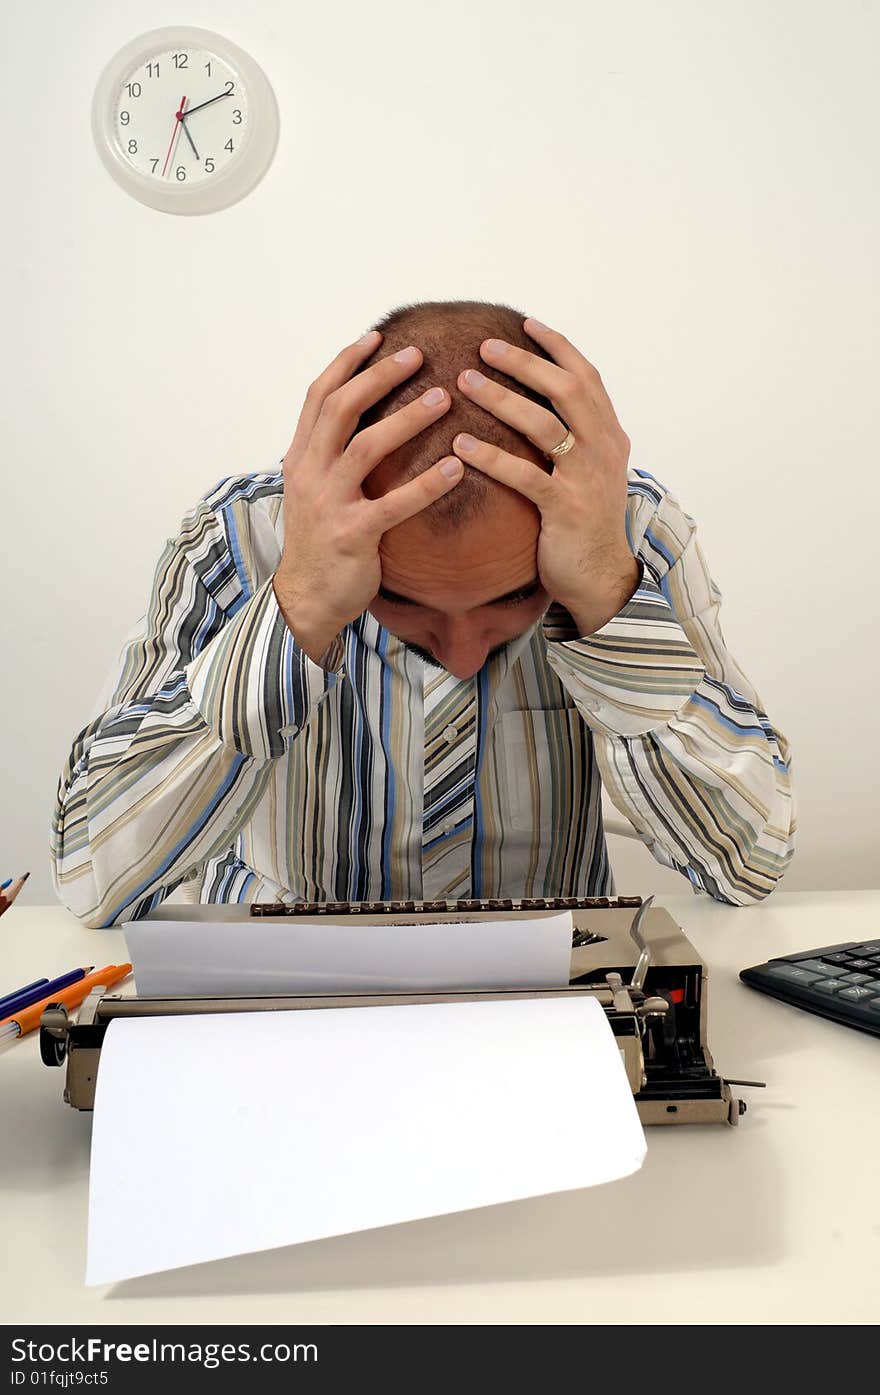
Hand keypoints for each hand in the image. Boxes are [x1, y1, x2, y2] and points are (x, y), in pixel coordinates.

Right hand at [273, 333, 462, 661]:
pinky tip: (456, 468)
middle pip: (340, 409)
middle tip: (418, 354)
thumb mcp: (315, 490)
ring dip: (406, 418)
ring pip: (365, 447)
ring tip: (444, 397)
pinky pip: (393, 505)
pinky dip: (426, 484)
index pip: (319, 396)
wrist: (306, 600)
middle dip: (378, 376)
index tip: (377, 337)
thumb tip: (361, 417)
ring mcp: (328, 504)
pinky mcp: (352, 536)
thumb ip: (332, 455)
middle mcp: (309, 474)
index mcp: (300, 458)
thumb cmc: (321, 543)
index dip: (347, 362)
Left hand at [450, 318, 638, 635]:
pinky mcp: (565, 510)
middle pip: (566, 390)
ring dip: (502, 399)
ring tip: (464, 382)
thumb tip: (538, 398)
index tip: (525, 323)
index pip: (587, 377)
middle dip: (525, 363)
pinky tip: (460, 444)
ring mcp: (586, 480)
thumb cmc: (583, 522)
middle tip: (485, 346)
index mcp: (609, 435)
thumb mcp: (587, 471)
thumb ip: (572, 435)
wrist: (601, 578)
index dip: (557, 347)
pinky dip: (491, 457)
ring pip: (544, 426)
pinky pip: (525, 476)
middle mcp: (603, 450)